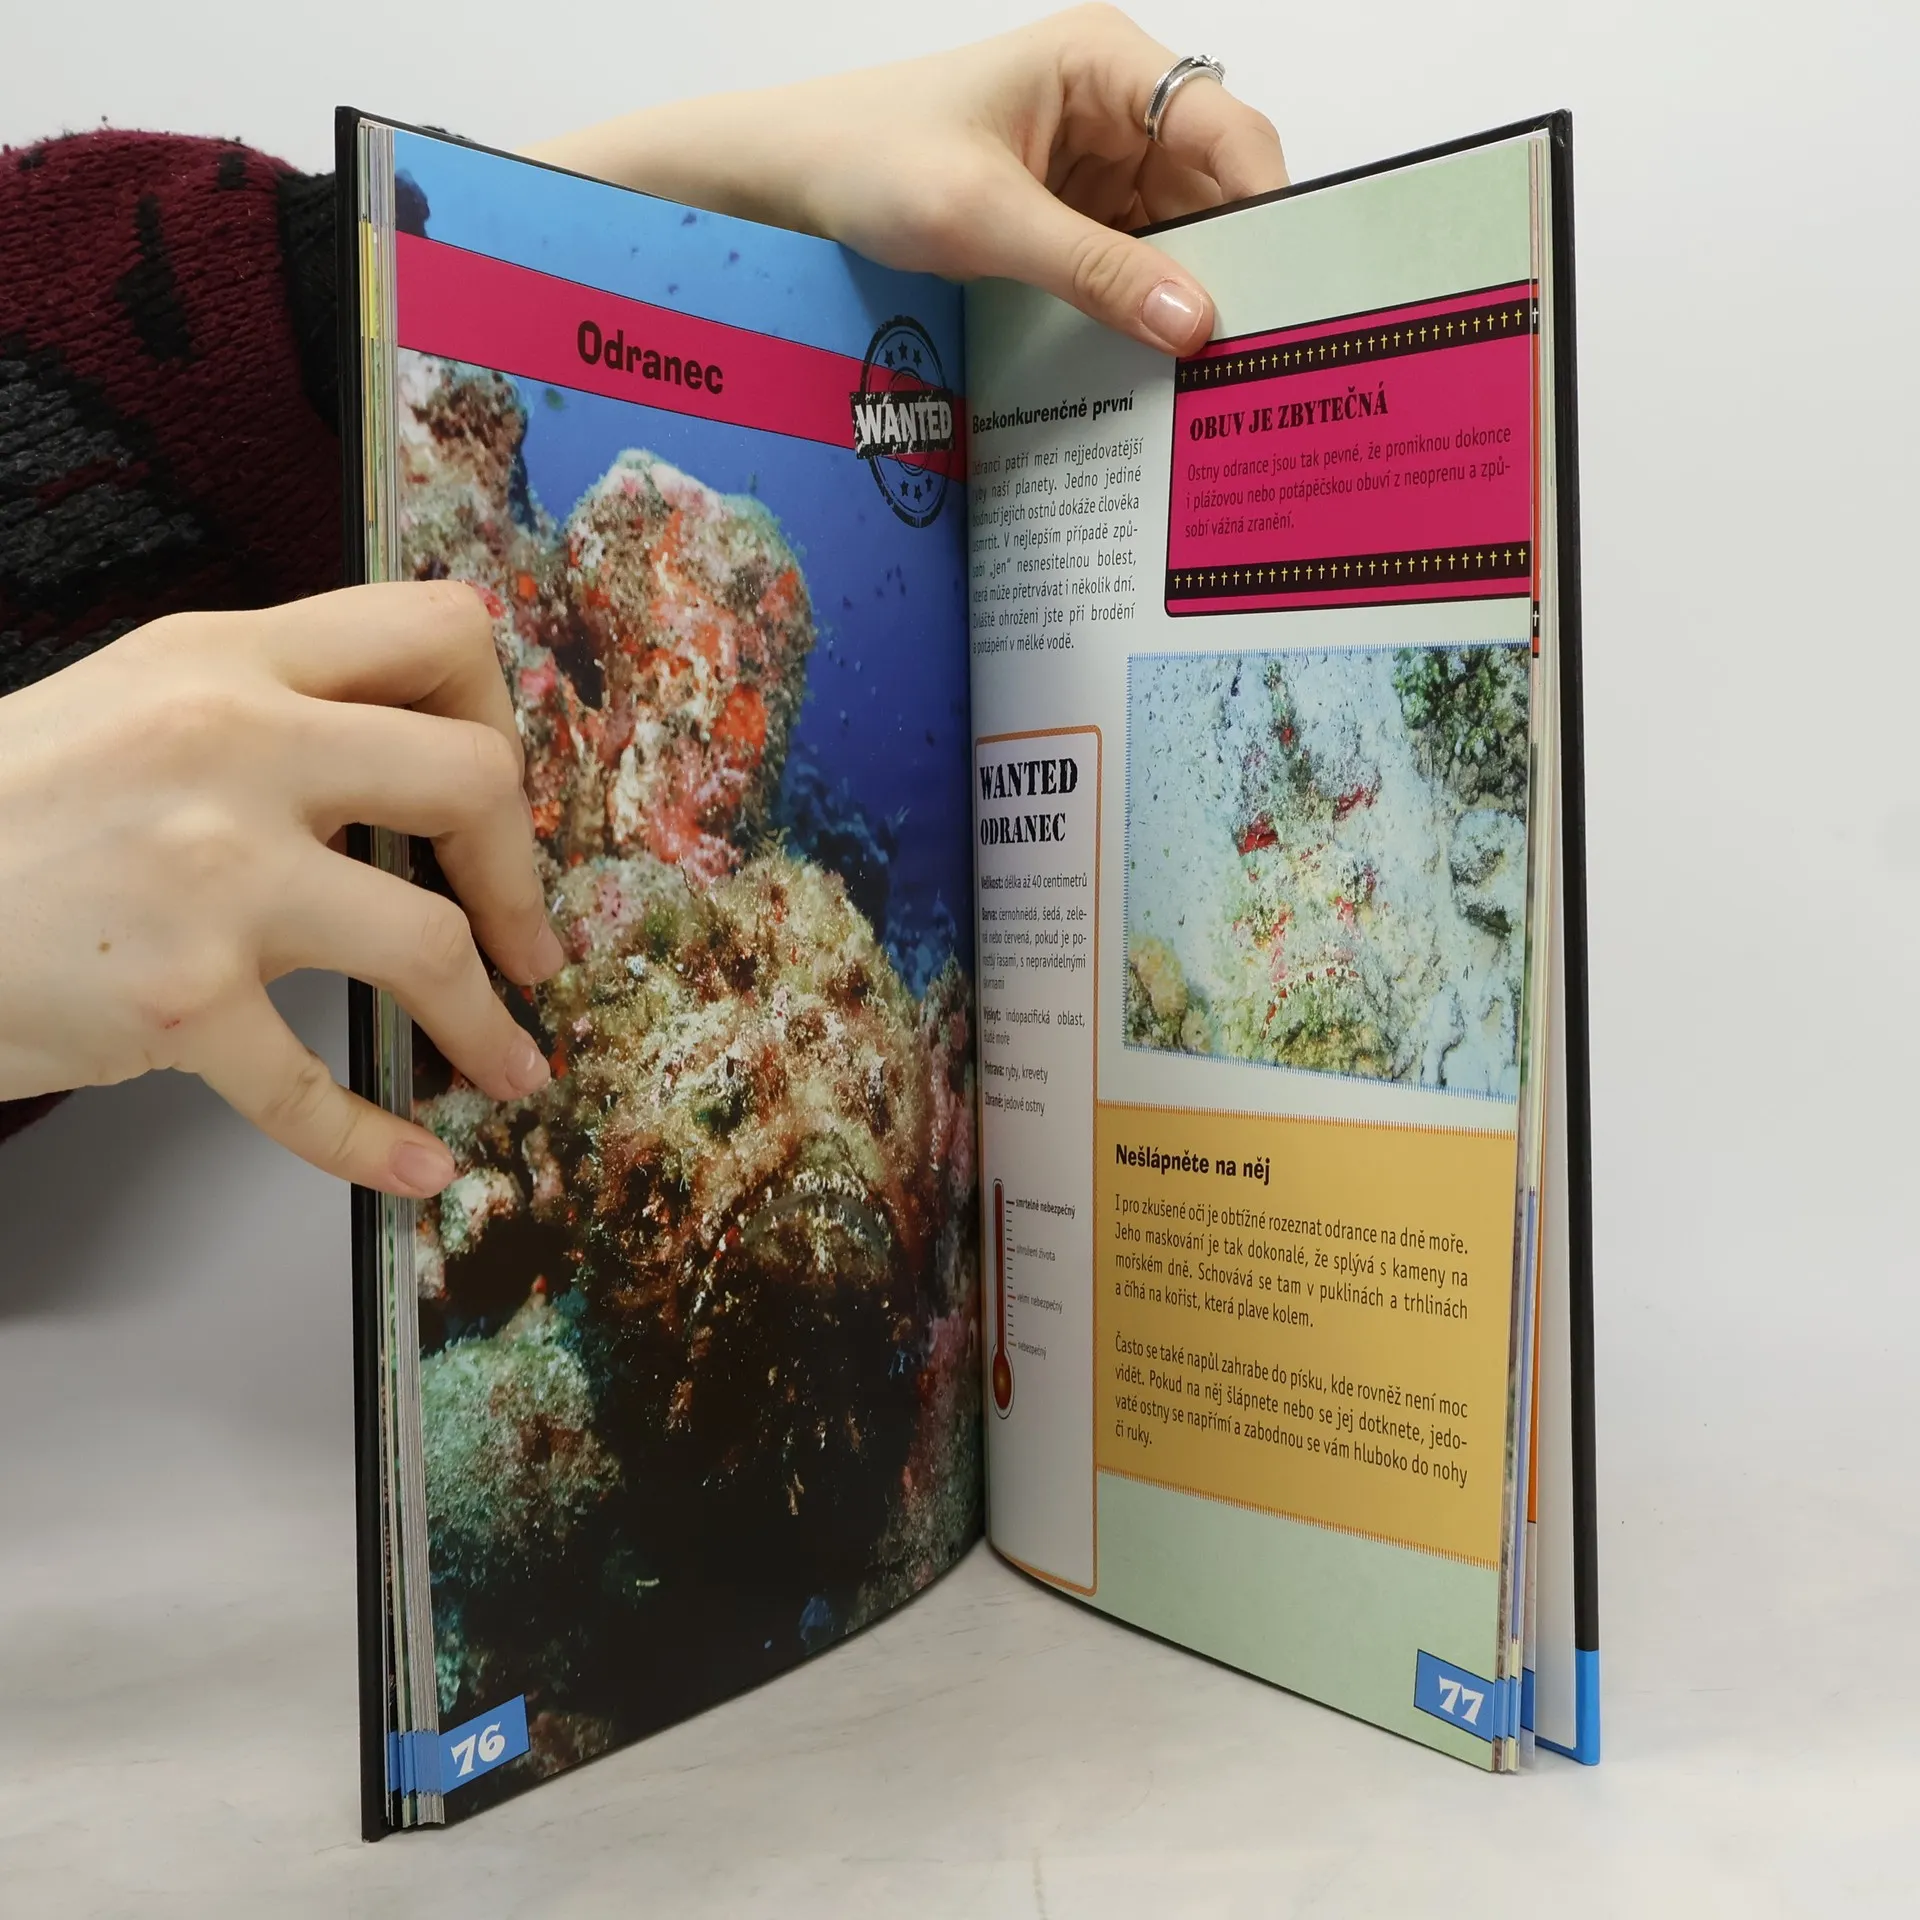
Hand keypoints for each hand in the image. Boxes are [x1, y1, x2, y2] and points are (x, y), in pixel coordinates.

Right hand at [0, 583, 562, 1194]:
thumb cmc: (9, 807)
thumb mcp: (142, 704)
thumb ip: (278, 713)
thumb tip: (417, 767)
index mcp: (232, 662)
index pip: (439, 634)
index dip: (500, 716)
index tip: (498, 796)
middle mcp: (233, 749)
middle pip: (471, 778)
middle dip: (521, 872)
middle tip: (525, 939)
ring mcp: (208, 876)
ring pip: (425, 945)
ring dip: (489, 1023)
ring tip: (517, 1064)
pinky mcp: (177, 998)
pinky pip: (312, 1090)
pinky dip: (379, 1144)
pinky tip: (424, 1167)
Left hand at [530, 5, 1287, 354]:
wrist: (787, 186)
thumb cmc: (869, 162)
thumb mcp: (985, 220)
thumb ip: (1094, 270)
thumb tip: (1196, 321)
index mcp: (1105, 64)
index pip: (1228, 132)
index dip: (1267, 211)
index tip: (1286, 294)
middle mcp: (1115, 107)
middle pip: (1216, 189)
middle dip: (1233, 265)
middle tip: (1253, 355)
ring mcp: (1096, 165)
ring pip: (1181, 236)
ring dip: (1189, 296)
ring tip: (1209, 372)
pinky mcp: (1071, 217)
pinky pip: (1133, 264)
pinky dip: (1144, 308)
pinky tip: (1154, 358)